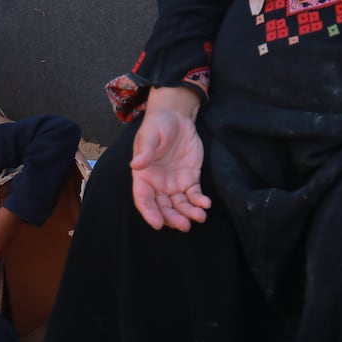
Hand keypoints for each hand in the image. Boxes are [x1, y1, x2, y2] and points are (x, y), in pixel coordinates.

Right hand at [130, 86, 210, 231]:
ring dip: (188, 213)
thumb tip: (135, 165)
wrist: (176, 116)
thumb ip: (145, 151)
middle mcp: (158, 185)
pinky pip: (194, 195)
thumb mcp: (149, 135)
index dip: (149, 213)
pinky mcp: (190, 179)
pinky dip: (200, 202)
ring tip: (199, 217)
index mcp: (143, 176)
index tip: (157, 224)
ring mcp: (175, 184)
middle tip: (184, 225)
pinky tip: (206, 204)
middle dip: (173, 218)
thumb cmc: (157, 125)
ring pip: (180, 205)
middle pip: (163, 207)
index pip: (144, 199)